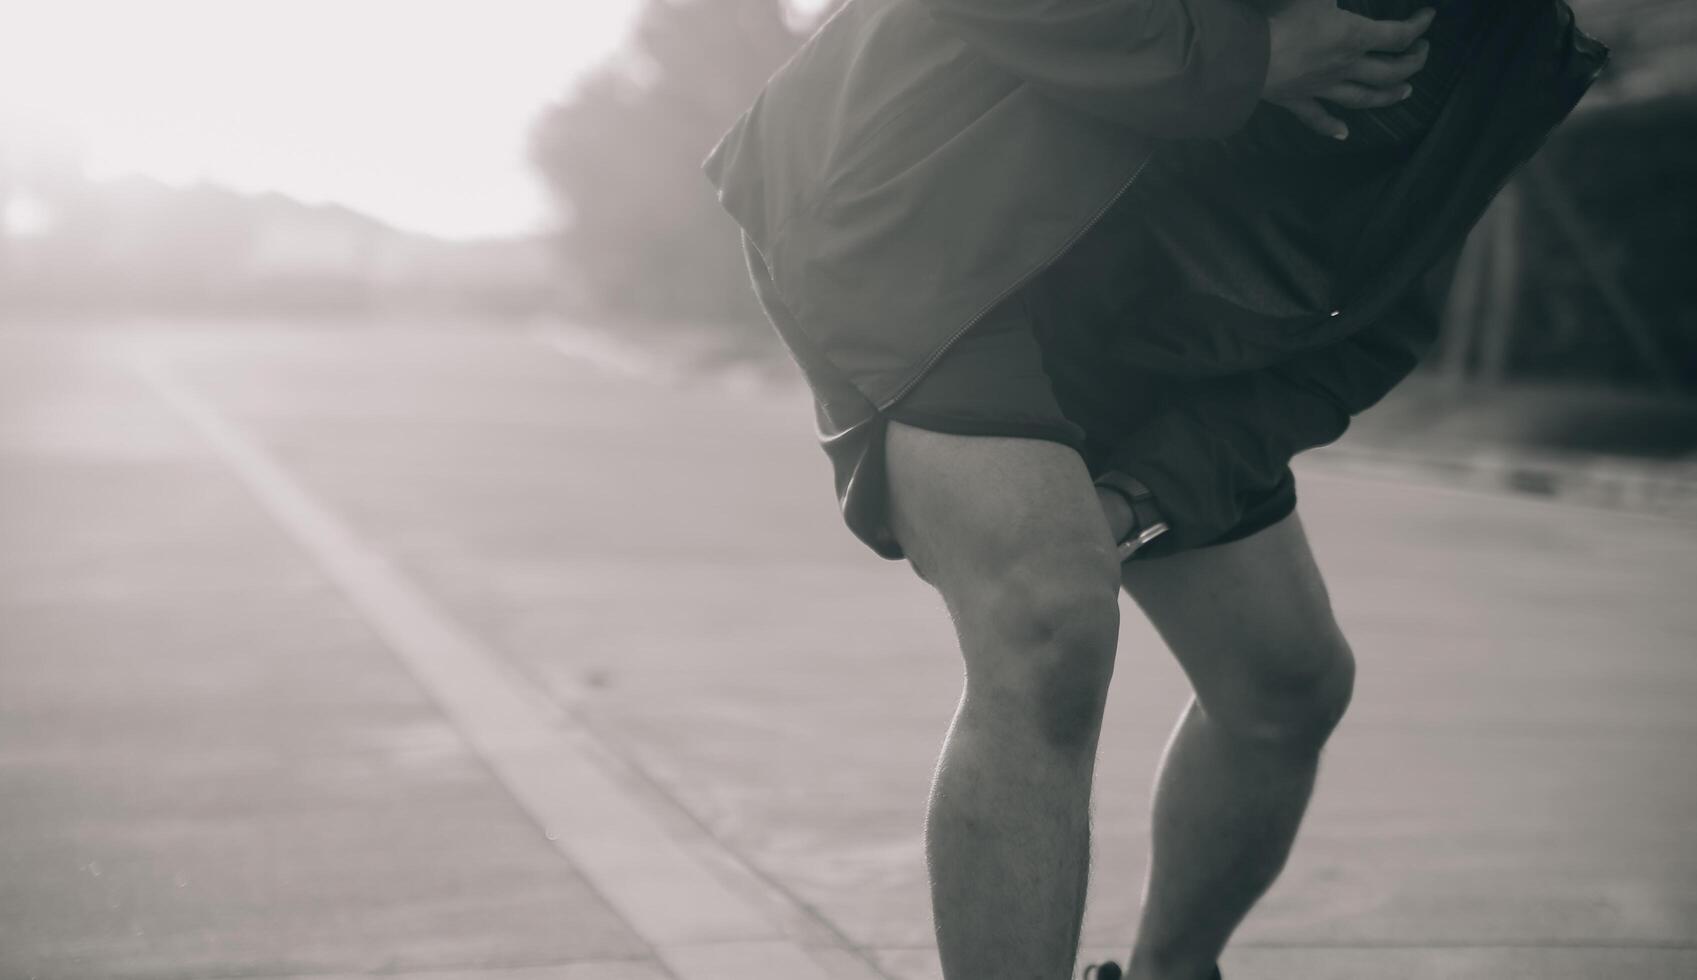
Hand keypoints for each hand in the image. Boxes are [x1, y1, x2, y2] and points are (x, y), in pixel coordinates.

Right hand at [1262, 0, 1435, 139]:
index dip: (1419, 26)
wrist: (1251, 56)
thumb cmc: (1286, 19)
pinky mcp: (1298, 100)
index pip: (1398, 36)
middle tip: (1421, 54)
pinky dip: (1332, 127)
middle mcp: (1346, 66)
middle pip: (1390, 72)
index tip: (1428, 17)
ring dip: (1388, 96)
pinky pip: (1319, 118)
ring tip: (1404, 93)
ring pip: (1364, 97)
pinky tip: (1344, 134)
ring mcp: (1323, 88)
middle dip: (1413, 63)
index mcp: (1355, 37)